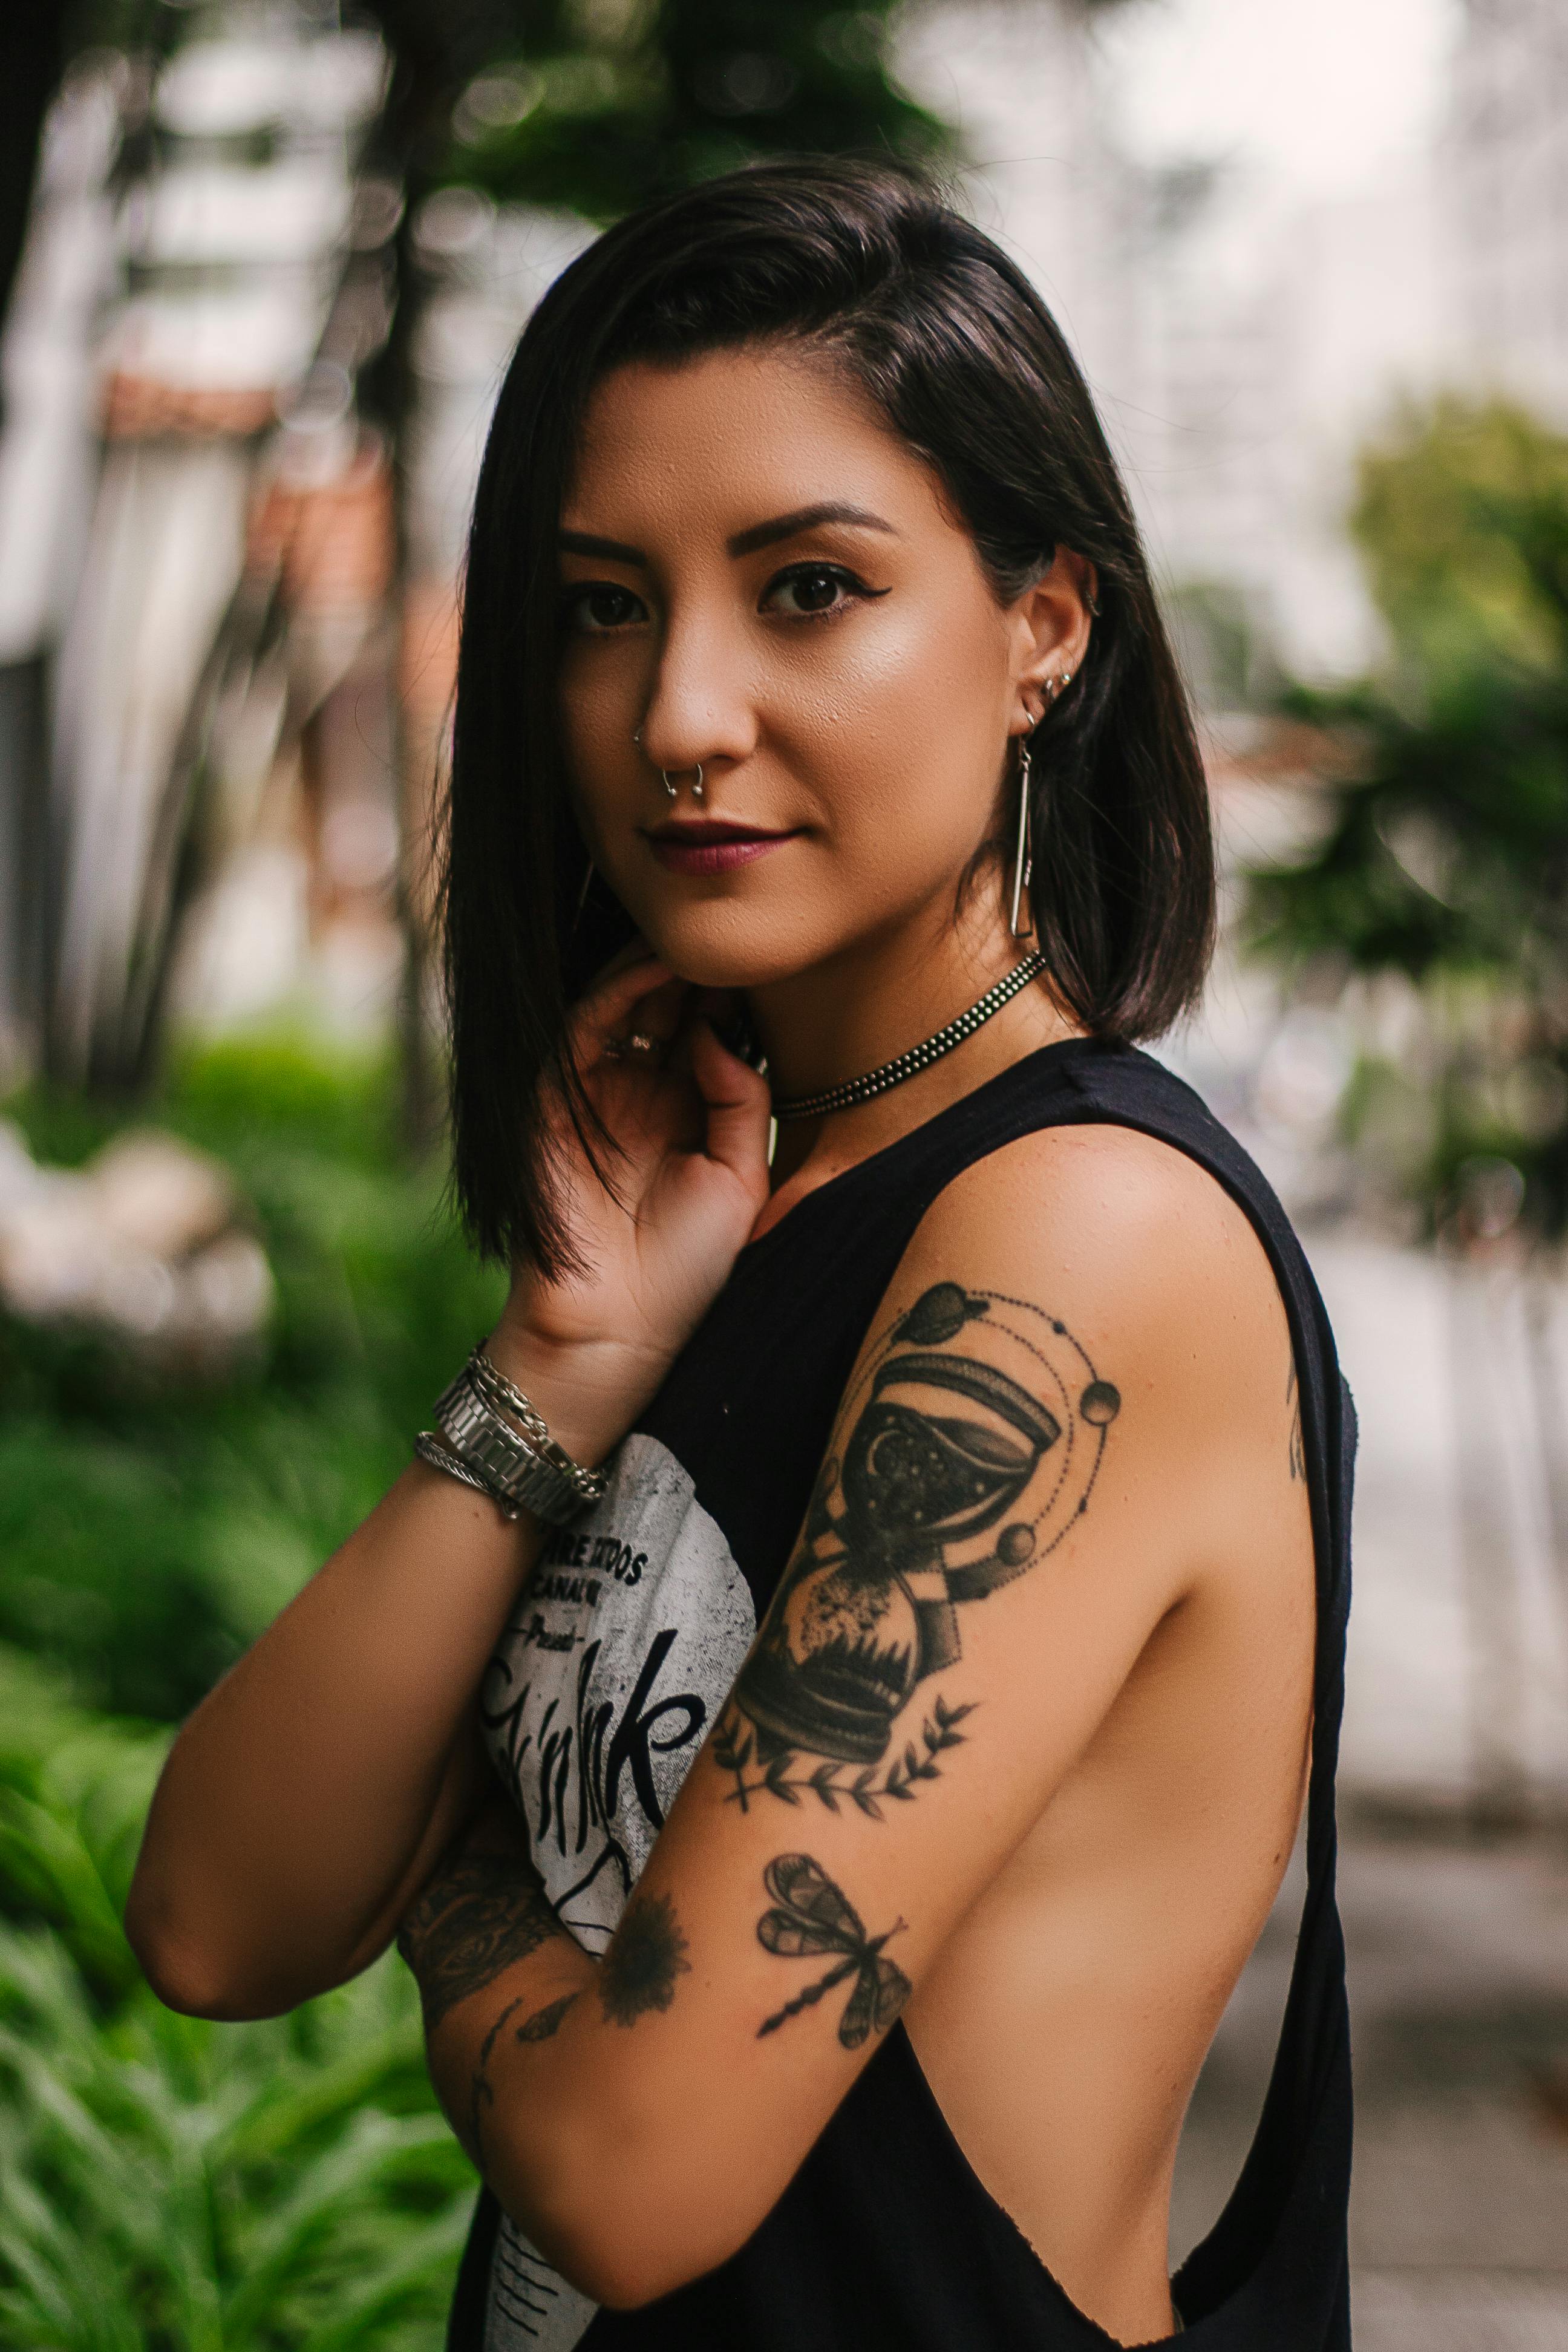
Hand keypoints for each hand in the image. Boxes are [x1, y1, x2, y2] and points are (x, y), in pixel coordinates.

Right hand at [489, 941, 772, 1456]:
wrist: (619, 1330)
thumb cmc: (686, 1271)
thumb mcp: (740, 1177)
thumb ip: (739, 1099)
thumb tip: (718, 1032)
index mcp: (684, 1112)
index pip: (705, 1029)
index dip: (733, 995)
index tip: (772, 962)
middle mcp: (637, 1094)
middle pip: (665, 1007)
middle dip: (698, 971)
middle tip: (734, 938)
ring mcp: (593, 1094)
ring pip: (622, 1005)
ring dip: (657, 967)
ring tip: (698, 942)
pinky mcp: (553, 1101)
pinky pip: (582, 1028)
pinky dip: (617, 990)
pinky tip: (658, 968)